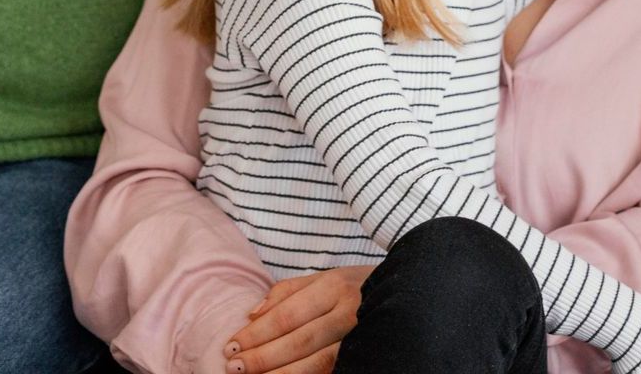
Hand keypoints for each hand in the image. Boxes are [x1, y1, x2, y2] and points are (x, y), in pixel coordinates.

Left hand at [222, 263, 373, 373]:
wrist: (410, 293)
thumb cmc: (359, 286)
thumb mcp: (326, 277)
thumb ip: (288, 291)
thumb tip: (252, 314)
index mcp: (336, 286)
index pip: (287, 314)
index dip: (256, 332)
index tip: (230, 344)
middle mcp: (351, 311)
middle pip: (299, 340)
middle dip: (263, 356)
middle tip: (234, 366)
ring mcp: (362, 336)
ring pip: (316, 362)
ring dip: (281, 373)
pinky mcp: (367, 353)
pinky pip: (332, 370)